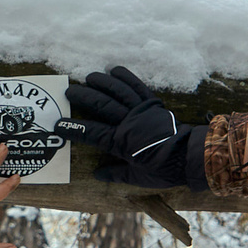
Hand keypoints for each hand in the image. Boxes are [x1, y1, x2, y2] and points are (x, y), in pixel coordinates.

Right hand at [59, 67, 200, 191]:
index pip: (92, 133)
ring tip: (88, 77)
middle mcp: (129, 123)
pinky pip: (137, 86)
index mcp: (122, 142)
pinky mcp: (152, 103)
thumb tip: (97, 174)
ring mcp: (141, 110)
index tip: (58, 125)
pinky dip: (125, 77)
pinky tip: (113, 70)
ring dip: (101, 82)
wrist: (189, 157)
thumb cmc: (163, 169)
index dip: (74, 129)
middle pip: (101, 105)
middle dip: (83, 97)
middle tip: (68, 91)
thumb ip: (116, 174)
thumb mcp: (138, 178)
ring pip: (117, 91)